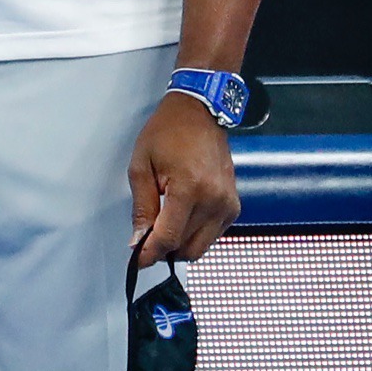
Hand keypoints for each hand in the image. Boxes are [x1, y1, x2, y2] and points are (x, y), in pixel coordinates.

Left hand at [128, 90, 239, 266]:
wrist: (199, 111)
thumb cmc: (169, 130)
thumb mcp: (142, 165)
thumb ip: (142, 207)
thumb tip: (139, 240)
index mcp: (190, 188)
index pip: (169, 238)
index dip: (150, 252)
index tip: (138, 258)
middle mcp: (214, 200)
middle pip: (186, 248)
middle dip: (164, 248)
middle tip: (148, 234)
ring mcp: (227, 204)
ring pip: (201, 247)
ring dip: (180, 243)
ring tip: (166, 219)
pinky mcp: (233, 206)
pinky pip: (212, 235)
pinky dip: (195, 233)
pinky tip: (183, 214)